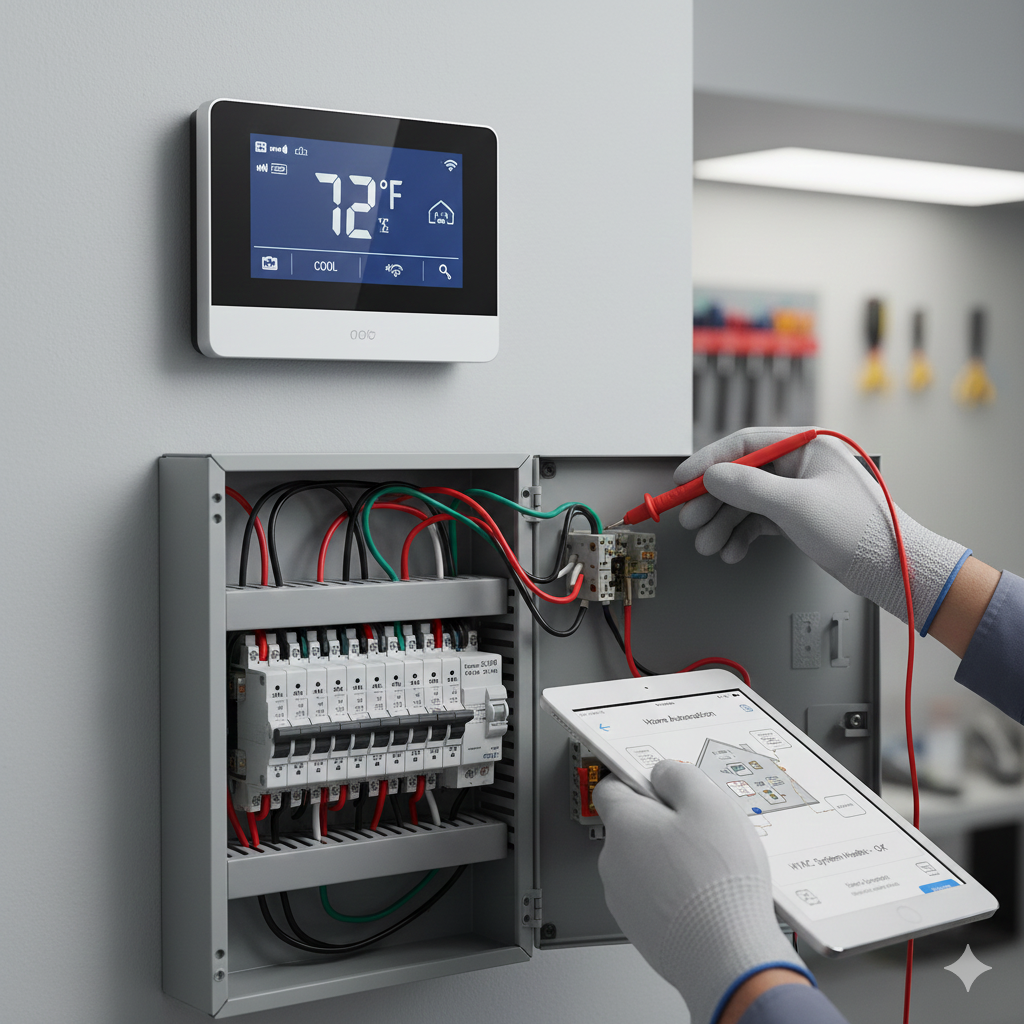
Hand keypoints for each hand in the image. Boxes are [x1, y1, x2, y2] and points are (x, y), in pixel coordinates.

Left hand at [593, 760, 810, 1023]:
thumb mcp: (709, 802)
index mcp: (624, 824)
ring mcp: (624, 899)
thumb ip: (679, 776)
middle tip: (699, 830)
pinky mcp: (640, 929)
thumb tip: (662, 773)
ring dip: (668, 860)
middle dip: (661, 824)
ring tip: (707, 868)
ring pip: (642, 864)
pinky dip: (673, 893)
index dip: (636, 781)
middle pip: (631, 827)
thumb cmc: (718, 882)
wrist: (728, 955)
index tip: (655, 782)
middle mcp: (614, 861)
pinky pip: (653, 897)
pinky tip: (703, 896)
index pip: (610, 788)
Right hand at [674, 427, 968, 626]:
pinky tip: (732, 551)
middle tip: (692, 520)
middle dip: (713, 502)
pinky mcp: (799, 518)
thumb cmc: (861, 530)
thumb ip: (748, 487)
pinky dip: (741, 536)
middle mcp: (800, 465)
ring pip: (746, 502)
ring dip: (723, 524)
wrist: (893, 571)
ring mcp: (799, 493)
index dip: (709, 462)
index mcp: (806, 445)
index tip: (683, 480)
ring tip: (709, 544)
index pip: (745, 443)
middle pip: (740, 476)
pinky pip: (758, 521)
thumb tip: (713, 476)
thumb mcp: (796, 505)